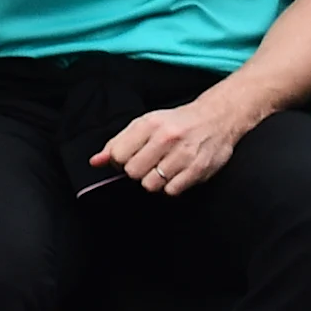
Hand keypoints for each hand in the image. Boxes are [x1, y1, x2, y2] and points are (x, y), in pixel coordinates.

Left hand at [98, 86, 258, 194]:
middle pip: (132, 172)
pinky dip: (170, 187)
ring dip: (153, 181)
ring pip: (151, 185)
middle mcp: (166, 138)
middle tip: (147, 164)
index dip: (118, 161)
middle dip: (136, 172)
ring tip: (162, 169)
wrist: (216, 118)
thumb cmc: (176, 123)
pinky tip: (175, 174)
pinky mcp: (198, 170)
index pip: (117, 155)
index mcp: (149, 124)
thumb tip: (95, 162)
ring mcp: (183, 155)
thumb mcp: (145, 124)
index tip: (127, 158)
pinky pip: (171, 191)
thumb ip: (118, 143)